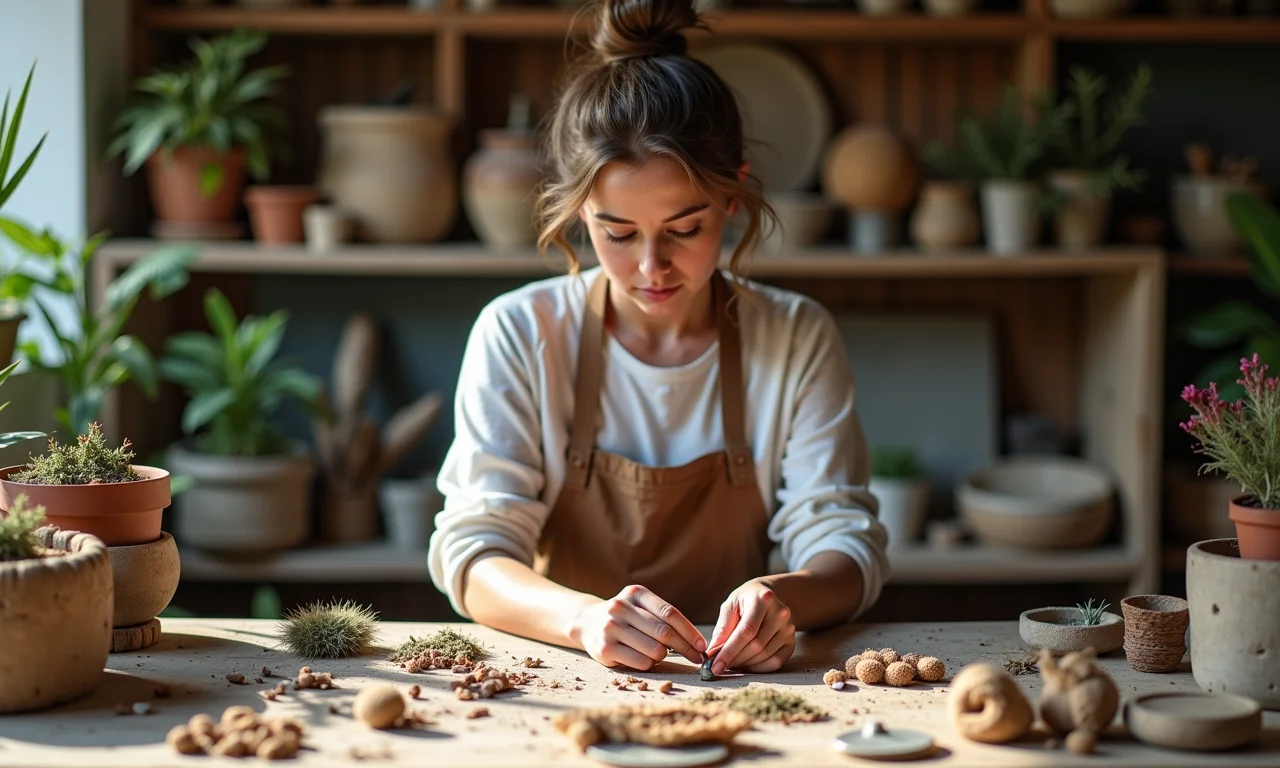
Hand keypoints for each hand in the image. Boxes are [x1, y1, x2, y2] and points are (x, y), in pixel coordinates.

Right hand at [568, 585, 706, 669]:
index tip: (702, 645)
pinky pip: (641, 662)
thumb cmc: (625, 617)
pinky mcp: (605, 648)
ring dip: (664, 656)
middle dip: (685, 648)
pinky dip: (649, 664)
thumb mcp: (640, 606)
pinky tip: (645, 659)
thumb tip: (696, 642)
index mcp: (635, 593)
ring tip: (660, 654)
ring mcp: (611, 627)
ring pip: (654, 649)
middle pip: (664, 632)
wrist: (586, 622)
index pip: (669, 613)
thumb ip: (663, 618)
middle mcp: (621, 607)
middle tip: (696, 658)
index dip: (690, 631)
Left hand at [706, 579, 795, 674]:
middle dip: (735, 659)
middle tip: (719, 665)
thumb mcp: (730, 606)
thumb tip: (713, 654)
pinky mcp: (792, 641)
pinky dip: (758, 668)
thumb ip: (722, 629)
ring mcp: (789, 628)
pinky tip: (746, 664)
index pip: (746, 631)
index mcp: (763, 599)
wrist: (768, 596)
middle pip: (756, 645)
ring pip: (765, 655)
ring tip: (731, 662)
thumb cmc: (745, 601)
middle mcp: (780, 613)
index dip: (730, 651)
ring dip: (745, 664)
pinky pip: (776, 662)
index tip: (715, 666)